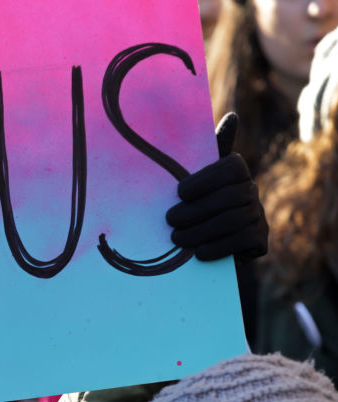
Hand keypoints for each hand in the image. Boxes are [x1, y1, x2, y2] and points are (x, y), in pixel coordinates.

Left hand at [165, 113, 268, 262]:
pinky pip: (242, 241)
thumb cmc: (194, 204)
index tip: (179, 192)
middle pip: (230, 197)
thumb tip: (233, 118)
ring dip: (201, 231)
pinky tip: (199, 253)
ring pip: (233, 220)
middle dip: (196, 210)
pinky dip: (218, 247)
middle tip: (170, 220)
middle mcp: (252, 191)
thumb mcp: (194, 180)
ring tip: (177, 239)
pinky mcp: (260, 240)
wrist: (208, 243)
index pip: (231, 168)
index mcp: (237, 171)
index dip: (205, 179)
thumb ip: (206, 153)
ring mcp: (259, 215)